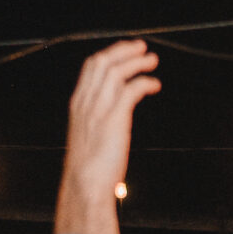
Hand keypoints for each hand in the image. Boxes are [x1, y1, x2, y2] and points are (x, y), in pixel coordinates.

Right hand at [59, 40, 159, 219]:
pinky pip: (131, 89)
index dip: (109, 54)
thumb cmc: (87, 170)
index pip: (90, 67)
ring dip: (137, 62)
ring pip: (116, 71)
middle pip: (102, 62)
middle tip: (142, 47)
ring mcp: (98, 109)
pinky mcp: (114, 119)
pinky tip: (154, 85)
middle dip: (123, 50)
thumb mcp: (87, 138)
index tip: (124, 51)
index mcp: (78, 105)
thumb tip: (110, 119)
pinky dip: (145, 82)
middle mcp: (86, 102)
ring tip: (152, 61)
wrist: (84, 186)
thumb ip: (96, 122)